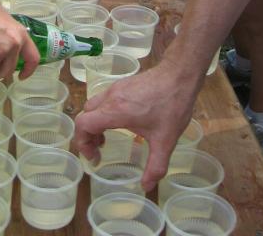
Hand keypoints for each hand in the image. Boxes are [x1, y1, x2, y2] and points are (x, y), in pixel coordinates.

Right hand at [74, 61, 196, 189]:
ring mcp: (116, 88)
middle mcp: (111, 97)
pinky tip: (120, 122)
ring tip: (107, 138)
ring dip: (94, 123)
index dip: (82, 143)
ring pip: (93, 105)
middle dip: (87, 135)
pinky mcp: (123, 83)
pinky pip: (104, 99)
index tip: (96, 157)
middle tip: (100, 150)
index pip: (83, 123)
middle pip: (85, 114)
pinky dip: (103, 113)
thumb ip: (156, 166)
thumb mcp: (165, 141)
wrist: (179, 75)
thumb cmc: (171, 105)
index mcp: (115, 111)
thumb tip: (146, 187)